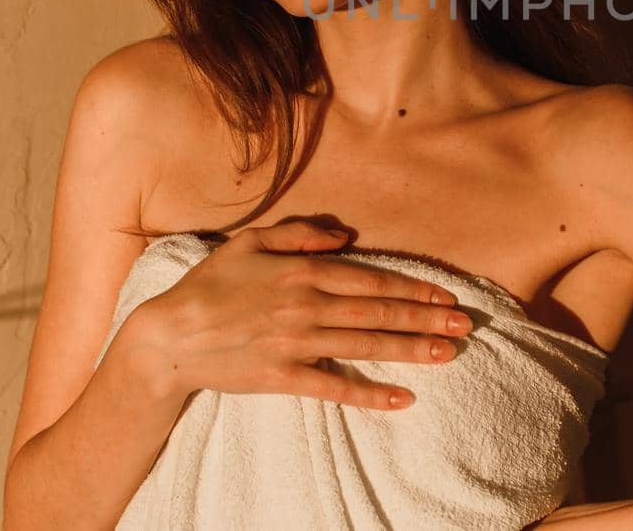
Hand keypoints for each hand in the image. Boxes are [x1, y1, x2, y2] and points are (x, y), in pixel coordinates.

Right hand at [132, 219, 473, 409]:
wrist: (168, 336)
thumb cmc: (209, 283)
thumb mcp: (251, 242)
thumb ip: (299, 233)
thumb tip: (344, 236)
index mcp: (302, 271)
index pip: (371, 279)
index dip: (412, 288)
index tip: (445, 296)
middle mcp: (306, 305)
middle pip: (378, 312)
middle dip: (426, 319)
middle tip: (464, 326)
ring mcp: (296, 343)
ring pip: (365, 346)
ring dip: (410, 350)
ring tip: (447, 354)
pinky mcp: (283, 377)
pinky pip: (334, 386)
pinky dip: (369, 394)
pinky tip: (401, 399)